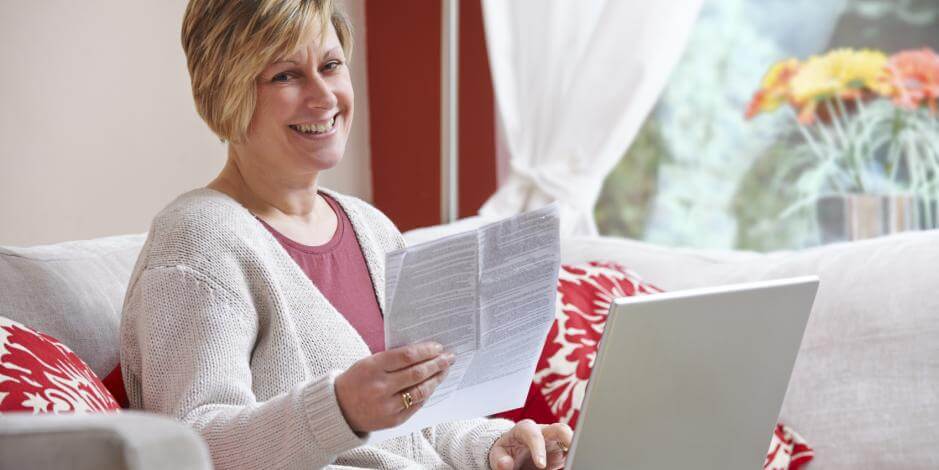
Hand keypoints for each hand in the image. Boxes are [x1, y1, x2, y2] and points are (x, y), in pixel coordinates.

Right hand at [335, 342, 454, 432]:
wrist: (339, 410)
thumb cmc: (356, 381)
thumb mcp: (368, 363)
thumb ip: (392, 359)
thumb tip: (423, 353)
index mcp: (372, 368)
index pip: (406, 356)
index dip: (425, 351)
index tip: (438, 347)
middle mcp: (380, 387)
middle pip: (417, 373)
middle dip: (436, 364)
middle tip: (449, 357)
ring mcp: (387, 406)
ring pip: (420, 391)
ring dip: (436, 379)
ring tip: (445, 371)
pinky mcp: (393, 420)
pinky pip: (416, 405)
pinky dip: (426, 394)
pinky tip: (432, 386)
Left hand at [489, 420, 572, 469]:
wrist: (512, 454)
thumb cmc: (506, 452)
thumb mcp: (498, 454)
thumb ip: (500, 459)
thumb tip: (506, 464)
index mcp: (525, 429)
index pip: (533, 434)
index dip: (538, 448)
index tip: (540, 465)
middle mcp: (543, 432)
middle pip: (559, 428)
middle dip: (567, 437)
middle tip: (572, 450)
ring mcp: (554, 441)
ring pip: (570, 439)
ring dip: (575, 447)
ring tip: (578, 458)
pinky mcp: (561, 452)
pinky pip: (571, 452)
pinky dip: (574, 457)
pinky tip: (575, 463)